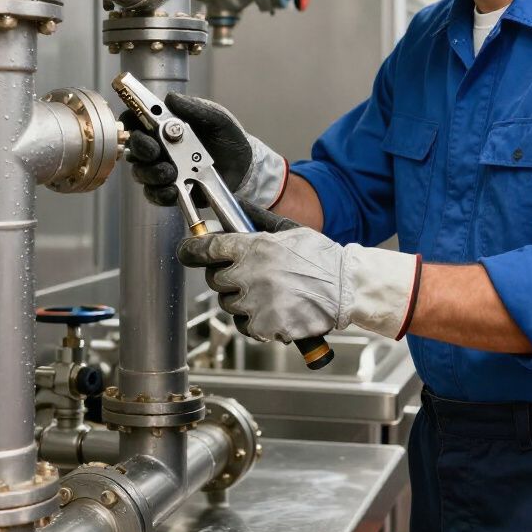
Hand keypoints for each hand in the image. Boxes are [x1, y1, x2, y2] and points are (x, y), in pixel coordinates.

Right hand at [122, 93, 287, 207]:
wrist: (243, 167)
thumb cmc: (227, 138)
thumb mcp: (216, 118)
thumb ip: (195, 108)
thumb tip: (171, 98)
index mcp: (165, 126)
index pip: (136, 120)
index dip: (130, 120)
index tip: (136, 123)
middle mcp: (158, 148)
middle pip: (134, 148)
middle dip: (141, 148)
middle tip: (155, 151)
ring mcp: (162, 170)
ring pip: (141, 172)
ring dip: (152, 172)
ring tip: (170, 172)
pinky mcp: (169, 191)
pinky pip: (154, 195)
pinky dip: (161, 193)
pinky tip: (173, 189)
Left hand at [177, 200, 421, 342]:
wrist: (345, 288)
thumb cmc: (322, 258)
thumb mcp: (288, 229)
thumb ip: (257, 219)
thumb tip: (235, 206)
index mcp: (253, 247)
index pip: (207, 248)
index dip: (192, 250)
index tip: (186, 251)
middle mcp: (249, 275)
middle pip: (216, 280)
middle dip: (227, 277)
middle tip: (249, 276)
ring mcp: (254, 303)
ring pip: (230, 304)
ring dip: (242, 300)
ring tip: (269, 294)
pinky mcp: (263, 326)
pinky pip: (247, 325)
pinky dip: (257, 321)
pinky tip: (275, 309)